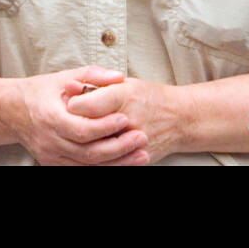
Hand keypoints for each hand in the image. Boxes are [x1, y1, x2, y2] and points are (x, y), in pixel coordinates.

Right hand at [10, 65, 149, 165]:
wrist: (15, 112)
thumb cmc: (43, 91)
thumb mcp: (65, 76)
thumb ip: (93, 75)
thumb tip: (119, 77)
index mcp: (50, 117)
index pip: (81, 129)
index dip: (105, 127)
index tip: (125, 118)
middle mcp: (50, 141)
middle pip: (88, 152)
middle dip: (119, 148)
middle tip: (141, 137)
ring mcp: (51, 157)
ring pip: (87, 166)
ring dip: (117, 163)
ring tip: (141, 154)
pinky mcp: (54, 165)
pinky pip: (82, 171)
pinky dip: (104, 168)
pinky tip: (124, 163)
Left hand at [66, 75, 187, 164]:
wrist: (180, 118)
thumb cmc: (149, 97)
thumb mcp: (124, 83)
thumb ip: (96, 84)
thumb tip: (69, 87)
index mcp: (122, 96)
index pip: (84, 105)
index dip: (73, 105)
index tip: (70, 104)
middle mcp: (128, 120)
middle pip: (87, 130)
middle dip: (75, 126)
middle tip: (71, 122)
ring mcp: (132, 142)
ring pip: (95, 151)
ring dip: (84, 144)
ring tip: (80, 137)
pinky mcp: (136, 158)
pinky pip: (109, 164)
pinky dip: (97, 160)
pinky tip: (92, 151)